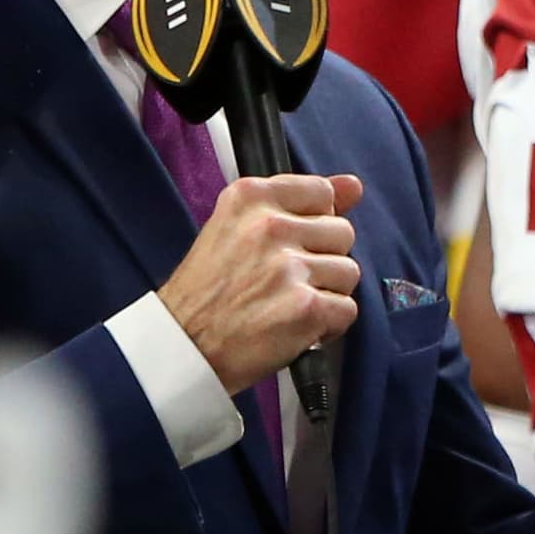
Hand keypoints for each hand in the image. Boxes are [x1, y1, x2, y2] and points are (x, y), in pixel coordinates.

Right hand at [156, 172, 365, 395]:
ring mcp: (289, 268)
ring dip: (326, 294)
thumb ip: (298, 201)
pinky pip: (347, 309)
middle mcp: (270, 227)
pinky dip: (328, 326)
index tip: (292, 243)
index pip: (322, 192)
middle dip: (322, 260)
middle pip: (342, 232)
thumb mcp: (236, 228)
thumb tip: (353, 185)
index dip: (314, 222)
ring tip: (287, 305)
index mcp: (250, 197)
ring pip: (348, 272)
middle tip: (284, 282)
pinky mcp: (305, 307)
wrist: (181, 348)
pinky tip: (296, 327)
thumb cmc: (207, 292)